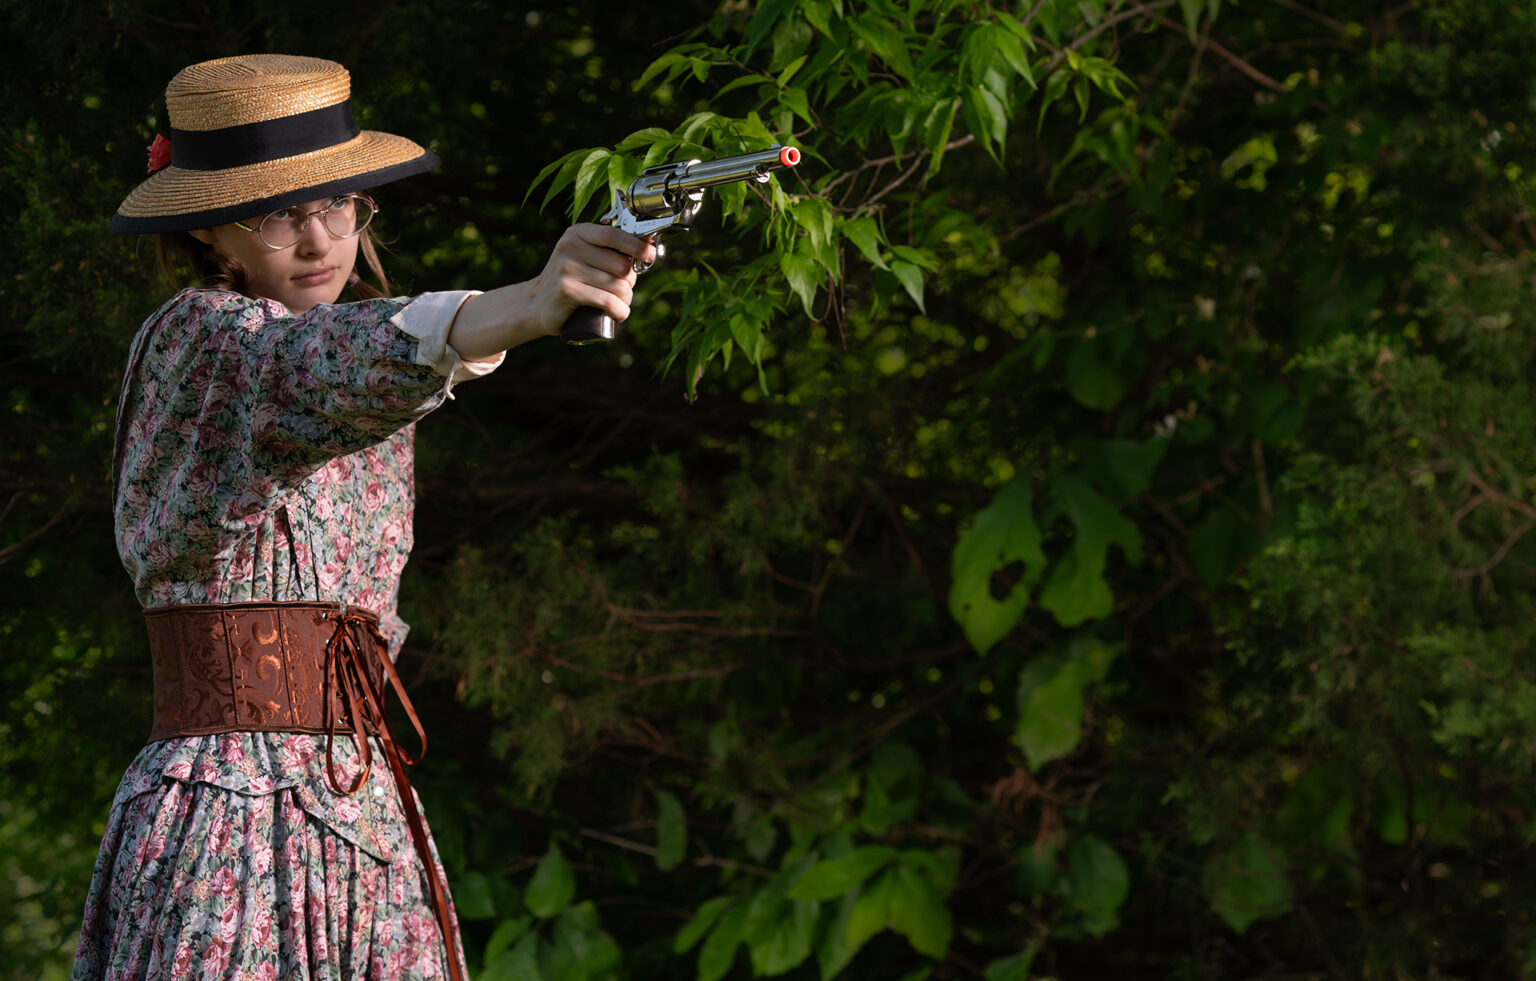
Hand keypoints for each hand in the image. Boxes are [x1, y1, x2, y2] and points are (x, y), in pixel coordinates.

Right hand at [446, 225, 660, 359]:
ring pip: (618, 286)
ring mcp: (566, 268)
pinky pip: (607, 301)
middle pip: (621, 265)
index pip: (614, 235)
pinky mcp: (567, 290)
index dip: (637, 245)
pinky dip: (619, 311)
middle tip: (623, 291)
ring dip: (625, 300)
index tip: (650, 255)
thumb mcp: (585, 256)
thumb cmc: (570, 280)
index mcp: (577, 233)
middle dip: (630, 282)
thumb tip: (649, 242)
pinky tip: (618, 314)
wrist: (536, 304)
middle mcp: (570, 247)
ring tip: (618, 304)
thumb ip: (609, 249)